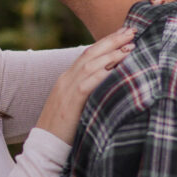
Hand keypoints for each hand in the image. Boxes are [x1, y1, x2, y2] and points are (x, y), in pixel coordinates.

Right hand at [35, 27, 134, 141]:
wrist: (45, 145)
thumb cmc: (64, 129)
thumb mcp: (76, 105)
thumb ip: (88, 91)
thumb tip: (109, 83)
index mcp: (66, 78)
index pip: (87, 54)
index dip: (105, 43)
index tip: (123, 34)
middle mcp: (66, 79)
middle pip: (90, 53)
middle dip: (111, 41)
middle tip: (131, 31)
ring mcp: (67, 88)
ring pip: (91, 64)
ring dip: (112, 54)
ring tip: (130, 46)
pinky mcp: (71, 101)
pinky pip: (89, 82)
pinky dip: (104, 73)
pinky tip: (118, 67)